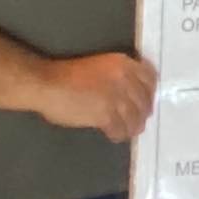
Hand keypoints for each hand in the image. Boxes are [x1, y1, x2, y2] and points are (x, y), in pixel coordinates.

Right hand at [32, 53, 157, 141]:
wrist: (49, 84)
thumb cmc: (69, 74)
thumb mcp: (101, 65)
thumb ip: (119, 76)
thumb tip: (131, 93)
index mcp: (124, 63)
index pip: (150, 79)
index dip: (150, 92)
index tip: (146, 101)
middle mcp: (125, 79)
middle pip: (144, 101)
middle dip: (142, 113)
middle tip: (139, 121)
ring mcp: (117, 98)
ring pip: (134, 118)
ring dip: (132, 127)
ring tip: (128, 132)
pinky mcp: (106, 115)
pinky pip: (119, 129)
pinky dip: (118, 134)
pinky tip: (114, 135)